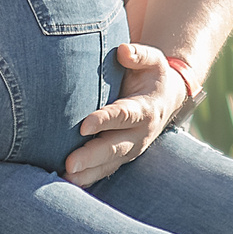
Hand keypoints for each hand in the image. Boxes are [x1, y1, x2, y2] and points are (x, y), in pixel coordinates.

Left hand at [64, 41, 187, 187]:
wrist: (165, 99)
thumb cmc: (152, 76)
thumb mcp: (153, 60)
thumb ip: (139, 54)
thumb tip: (123, 50)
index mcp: (145, 109)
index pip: (123, 115)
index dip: (105, 120)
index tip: (84, 125)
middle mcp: (139, 134)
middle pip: (114, 147)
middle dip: (91, 156)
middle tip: (69, 163)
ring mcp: (130, 149)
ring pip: (109, 164)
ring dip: (87, 172)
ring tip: (66, 178)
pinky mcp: (121, 157)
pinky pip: (105, 171)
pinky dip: (89, 178)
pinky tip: (69, 183)